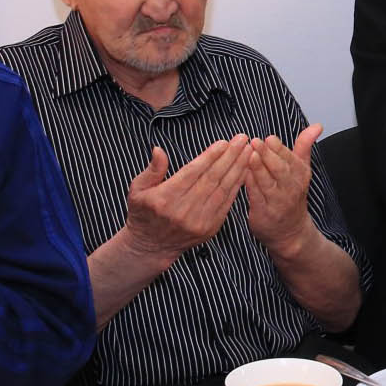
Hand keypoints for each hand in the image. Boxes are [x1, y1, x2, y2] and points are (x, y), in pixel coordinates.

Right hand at [120, 138, 250, 263]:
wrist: (151, 246)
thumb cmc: (143, 212)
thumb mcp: (138, 190)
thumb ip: (152, 170)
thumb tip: (159, 150)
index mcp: (165, 198)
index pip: (192, 173)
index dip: (210, 157)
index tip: (224, 142)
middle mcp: (183, 210)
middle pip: (212, 178)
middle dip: (230, 157)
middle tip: (242, 139)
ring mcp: (199, 221)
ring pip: (223, 190)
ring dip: (238, 169)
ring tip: (248, 151)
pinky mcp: (210, 228)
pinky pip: (227, 203)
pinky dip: (237, 186)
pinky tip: (245, 171)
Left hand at [243, 125, 320, 251]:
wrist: (290, 232)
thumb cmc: (291, 195)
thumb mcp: (301, 170)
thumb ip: (305, 146)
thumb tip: (317, 125)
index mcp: (300, 176)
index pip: (291, 159)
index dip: (279, 149)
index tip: (269, 138)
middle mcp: (291, 189)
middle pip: (280, 170)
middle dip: (267, 155)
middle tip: (255, 142)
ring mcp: (277, 203)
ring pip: (266, 183)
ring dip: (256, 168)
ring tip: (247, 155)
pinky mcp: (263, 213)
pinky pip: (254, 196)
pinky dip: (248, 184)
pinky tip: (240, 173)